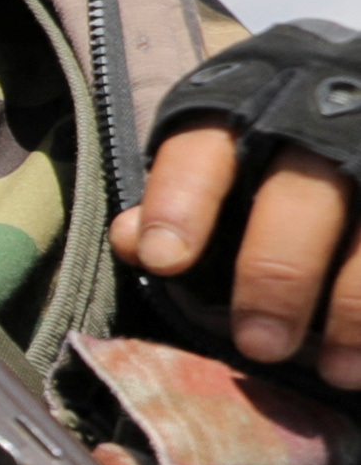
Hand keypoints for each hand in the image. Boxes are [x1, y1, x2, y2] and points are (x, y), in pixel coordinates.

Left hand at [122, 24, 360, 386]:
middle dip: (278, 273)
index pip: (206, 148)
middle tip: (260, 345)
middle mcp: (320, 118)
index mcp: (248, 104)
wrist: (352, 93)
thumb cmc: (268, 141)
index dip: (182, 202)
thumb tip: (127, 238)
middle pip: (301, 197)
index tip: (164, 261)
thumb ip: (178, 198)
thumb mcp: (219, 152)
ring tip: (337, 371)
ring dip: (355, 305)